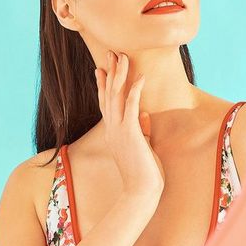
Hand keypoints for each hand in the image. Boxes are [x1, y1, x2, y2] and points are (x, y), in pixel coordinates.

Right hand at [94, 51, 164, 196]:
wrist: (141, 193)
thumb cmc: (144, 173)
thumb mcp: (143, 147)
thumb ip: (142, 130)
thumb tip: (144, 114)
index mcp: (114, 133)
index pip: (106, 104)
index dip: (104, 85)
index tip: (101, 69)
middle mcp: (112, 129)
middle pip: (108, 95)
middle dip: (110, 72)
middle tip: (110, 52)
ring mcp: (119, 131)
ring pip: (116, 96)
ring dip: (120, 75)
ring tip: (123, 56)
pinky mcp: (130, 134)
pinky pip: (131, 106)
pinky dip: (135, 90)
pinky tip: (140, 77)